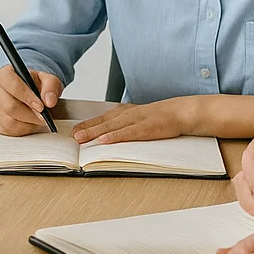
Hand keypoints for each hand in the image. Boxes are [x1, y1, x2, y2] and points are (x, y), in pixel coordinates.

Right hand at [0, 65, 62, 135]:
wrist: (24, 90)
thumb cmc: (33, 84)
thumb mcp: (46, 79)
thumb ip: (51, 87)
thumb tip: (49, 101)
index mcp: (4, 74)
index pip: (12, 86)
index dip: (27, 98)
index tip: (41, 107)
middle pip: (9, 107)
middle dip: (30, 115)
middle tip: (43, 117)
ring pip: (8, 122)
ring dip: (27, 124)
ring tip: (37, 119)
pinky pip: (7, 130)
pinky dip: (21, 130)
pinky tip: (28, 123)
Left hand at [71, 97, 193, 144]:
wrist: (180, 112)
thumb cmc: (159, 117)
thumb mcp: (138, 118)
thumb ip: (123, 125)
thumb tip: (107, 135)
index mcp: (125, 112)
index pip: (102, 118)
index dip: (87, 124)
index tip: (73, 131)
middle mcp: (128, 114)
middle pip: (104, 122)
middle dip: (87, 129)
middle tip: (73, 136)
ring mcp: (137, 120)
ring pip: (112, 127)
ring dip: (95, 132)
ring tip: (82, 138)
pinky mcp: (146, 128)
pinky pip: (128, 133)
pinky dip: (115, 136)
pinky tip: (105, 140)